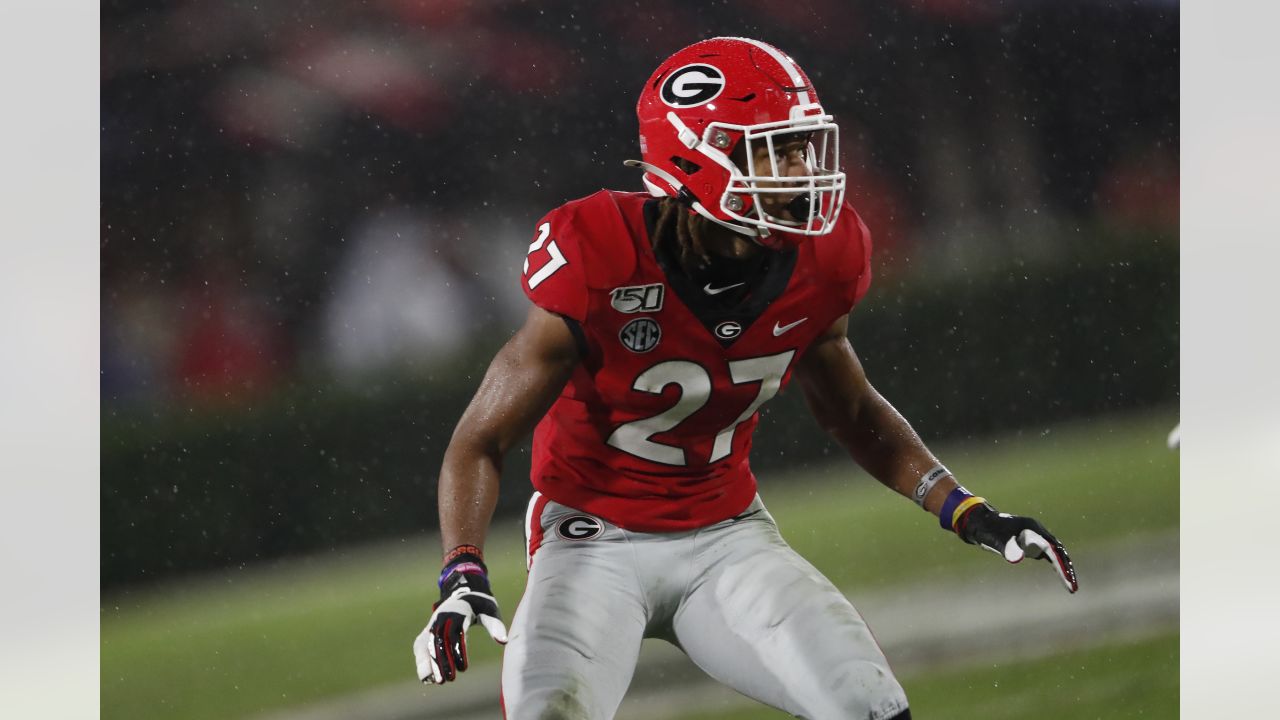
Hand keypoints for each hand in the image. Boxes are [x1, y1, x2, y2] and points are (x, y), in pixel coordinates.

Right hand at [412, 558, 508, 683]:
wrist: (464, 592)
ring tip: (432, 681)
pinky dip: (421, 660)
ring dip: (428, 662)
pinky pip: (421, 645)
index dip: (458, 651)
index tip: (463, 668)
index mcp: (458, 612)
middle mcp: (442, 618)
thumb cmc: (480, 604)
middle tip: (447, 680)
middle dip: (441, 661)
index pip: (456, 634)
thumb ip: (495, 625)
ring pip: (426, 644)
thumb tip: (504, 641)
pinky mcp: (427, 631)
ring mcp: (433, 624)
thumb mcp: (490, 610)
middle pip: (439, 641)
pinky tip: (426, 677)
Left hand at [956, 504, 1078, 592]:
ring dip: (1063, 569)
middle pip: (1059, 552)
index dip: (1062, 566)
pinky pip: (1048, 555)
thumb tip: (1017, 559)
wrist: (980, 523)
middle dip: (1067, 570)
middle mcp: (1038, 532)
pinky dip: (1056, 566)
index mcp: (1033, 529)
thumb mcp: (996, 539)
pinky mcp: (1030, 544)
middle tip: (1073, 589)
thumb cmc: (988, 530)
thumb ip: (1006, 547)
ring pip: (1056, 554)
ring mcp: (1035, 538)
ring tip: (1071, 587)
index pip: (1054, 549)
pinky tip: (1061, 577)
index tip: (1068, 581)